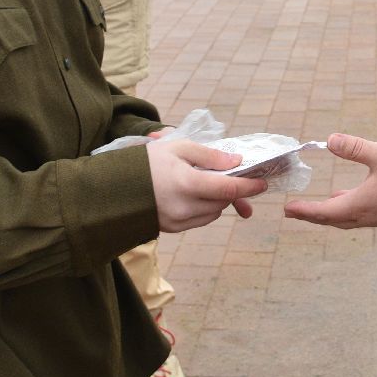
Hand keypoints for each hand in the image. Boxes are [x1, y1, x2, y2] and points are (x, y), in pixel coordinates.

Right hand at [147, 140, 266, 231]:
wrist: (113, 186)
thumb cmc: (148, 161)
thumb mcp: (178, 147)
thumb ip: (209, 155)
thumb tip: (237, 161)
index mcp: (187, 183)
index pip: (228, 189)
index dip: (249, 186)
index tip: (263, 183)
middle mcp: (184, 207)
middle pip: (222, 203)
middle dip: (231, 191)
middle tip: (232, 178)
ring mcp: (177, 221)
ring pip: (212, 214)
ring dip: (217, 201)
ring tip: (206, 184)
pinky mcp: (172, 229)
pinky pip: (198, 220)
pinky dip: (203, 209)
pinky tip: (194, 196)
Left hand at [283, 133, 376, 229]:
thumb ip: (354, 147)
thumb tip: (329, 140)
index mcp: (358, 204)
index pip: (324, 211)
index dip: (304, 210)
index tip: (287, 209)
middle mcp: (363, 215)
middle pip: (330, 218)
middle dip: (311, 214)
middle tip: (293, 211)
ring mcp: (374, 216)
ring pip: (343, 218)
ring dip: (326, 213)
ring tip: (315, 206)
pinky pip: (355, 215)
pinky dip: (342, 209)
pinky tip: (342, 196)